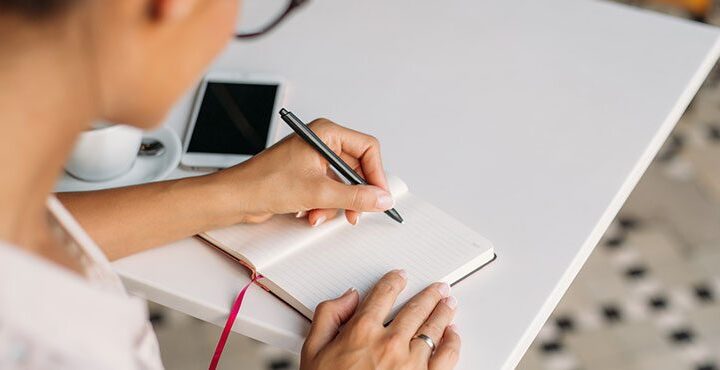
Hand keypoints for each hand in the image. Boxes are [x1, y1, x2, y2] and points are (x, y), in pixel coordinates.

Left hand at [212, 118, 394, 225]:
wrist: (236, 197)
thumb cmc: (264, 183)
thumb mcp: (318, 192)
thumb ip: (355, 196)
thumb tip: (381, 199)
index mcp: (325, 133)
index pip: (367, 148)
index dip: (376, 174)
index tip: (379, 196)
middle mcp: (321, 142)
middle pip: (356, 169)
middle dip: (353, 194)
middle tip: (356, 212)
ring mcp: (314, 160)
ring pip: (343, 184)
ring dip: (335, 204)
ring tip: (319, 214)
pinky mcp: (307, 176)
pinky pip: (329, 191)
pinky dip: (324, 206)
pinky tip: (310, 214)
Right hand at [301, 270, 460, 369]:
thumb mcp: (314, 351)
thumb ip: (328, 317)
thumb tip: (347, 298)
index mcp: (362, 332)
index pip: (383, 295)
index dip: (394, 281)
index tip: (400, 277)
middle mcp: (389, 343)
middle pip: (416, 309)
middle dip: (429, 295)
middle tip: (437, 289)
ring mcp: (410, 363)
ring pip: (433, 328)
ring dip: (443, 313)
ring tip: (448, 305)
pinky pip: (446, 355)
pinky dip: (452, 342)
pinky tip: (453, 335)